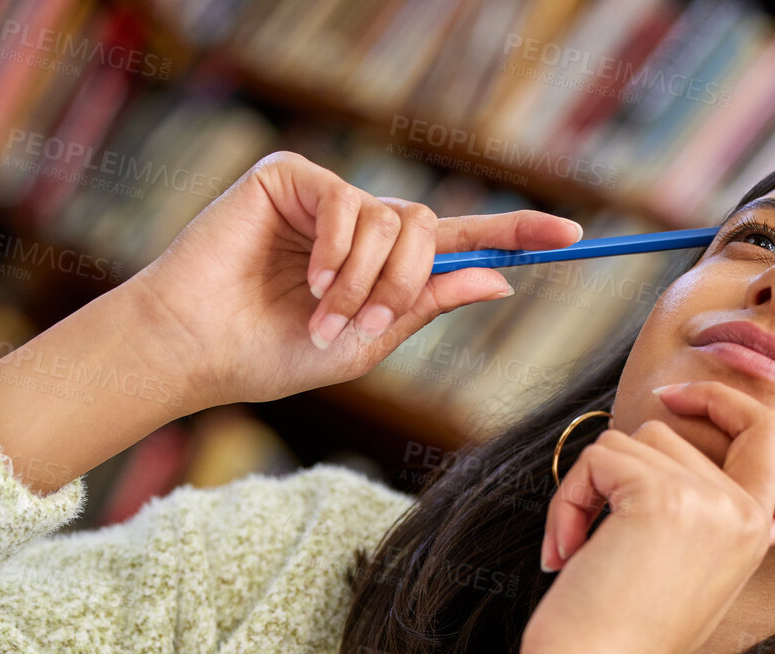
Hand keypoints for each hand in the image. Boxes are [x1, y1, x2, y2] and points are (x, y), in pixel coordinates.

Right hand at [120, 150, 583, 409]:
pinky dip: (339, 251)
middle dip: (410, 284)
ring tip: (322, 314)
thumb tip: (501, 278)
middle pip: (431, 229)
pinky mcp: (293, 177)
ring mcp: (327, 197)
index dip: (514, 232)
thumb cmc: (271, 354)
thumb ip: (428, 304)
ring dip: (368, 280)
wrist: (201, 347)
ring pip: (395, 220)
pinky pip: (351, 203)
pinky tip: (309, 280)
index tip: (572, 235)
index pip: (459, 241)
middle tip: (366, 323)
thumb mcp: (366, 341)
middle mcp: (361, 224)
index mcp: (382, 267)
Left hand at [523, 380, 774, 653]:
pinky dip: (568, 500)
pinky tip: (565, 553)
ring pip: (626, 442)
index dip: (722, 400)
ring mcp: (707, 502)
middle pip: (665, 435)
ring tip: (576, 553)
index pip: (765, 433)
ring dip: (584, 491)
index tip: (670, 396)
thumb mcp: (702, 585)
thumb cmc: (629, 640)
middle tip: (584, 543)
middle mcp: (741, 512)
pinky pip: (598, 460)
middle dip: (611, 477)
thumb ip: (735, 539)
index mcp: (754, 529)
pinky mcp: (662, 497)